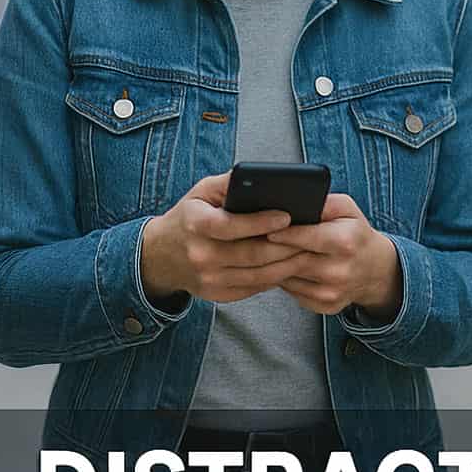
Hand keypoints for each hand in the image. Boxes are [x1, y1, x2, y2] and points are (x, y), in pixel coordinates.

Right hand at [140, 173, 302, 304]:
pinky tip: (291, 266)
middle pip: (252, 254)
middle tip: (311, 236)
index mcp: (195, 224)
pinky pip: (254, 287)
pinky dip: (276, 278)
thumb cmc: (189, 217)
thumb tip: (262, 177)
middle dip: (286, 245)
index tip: (287, 216)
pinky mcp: (217, 294)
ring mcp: (208, 278)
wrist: (160, 255)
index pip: (230, 226)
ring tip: (309, 251)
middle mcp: (200, 254)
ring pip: (258, 275)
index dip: (260, 222)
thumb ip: (230, 182)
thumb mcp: (202, 192)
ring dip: (288, 264)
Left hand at [266, 194, 402, 321]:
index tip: (265, 229)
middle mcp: (339, 271)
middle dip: (270, 251)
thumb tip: (294, 204)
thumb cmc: (355, 234)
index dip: (283, 233)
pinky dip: (284, 280)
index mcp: (345, 242)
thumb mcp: (346, 209)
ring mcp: (331, 292)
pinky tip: (284, 268)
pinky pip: (291, 292)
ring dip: (273, 266)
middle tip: (257, 241)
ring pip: (286, 278)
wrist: (374, 269)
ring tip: (268, 254)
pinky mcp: (324, 305)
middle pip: (291, 261)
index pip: (305, 238)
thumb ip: (322, 203)